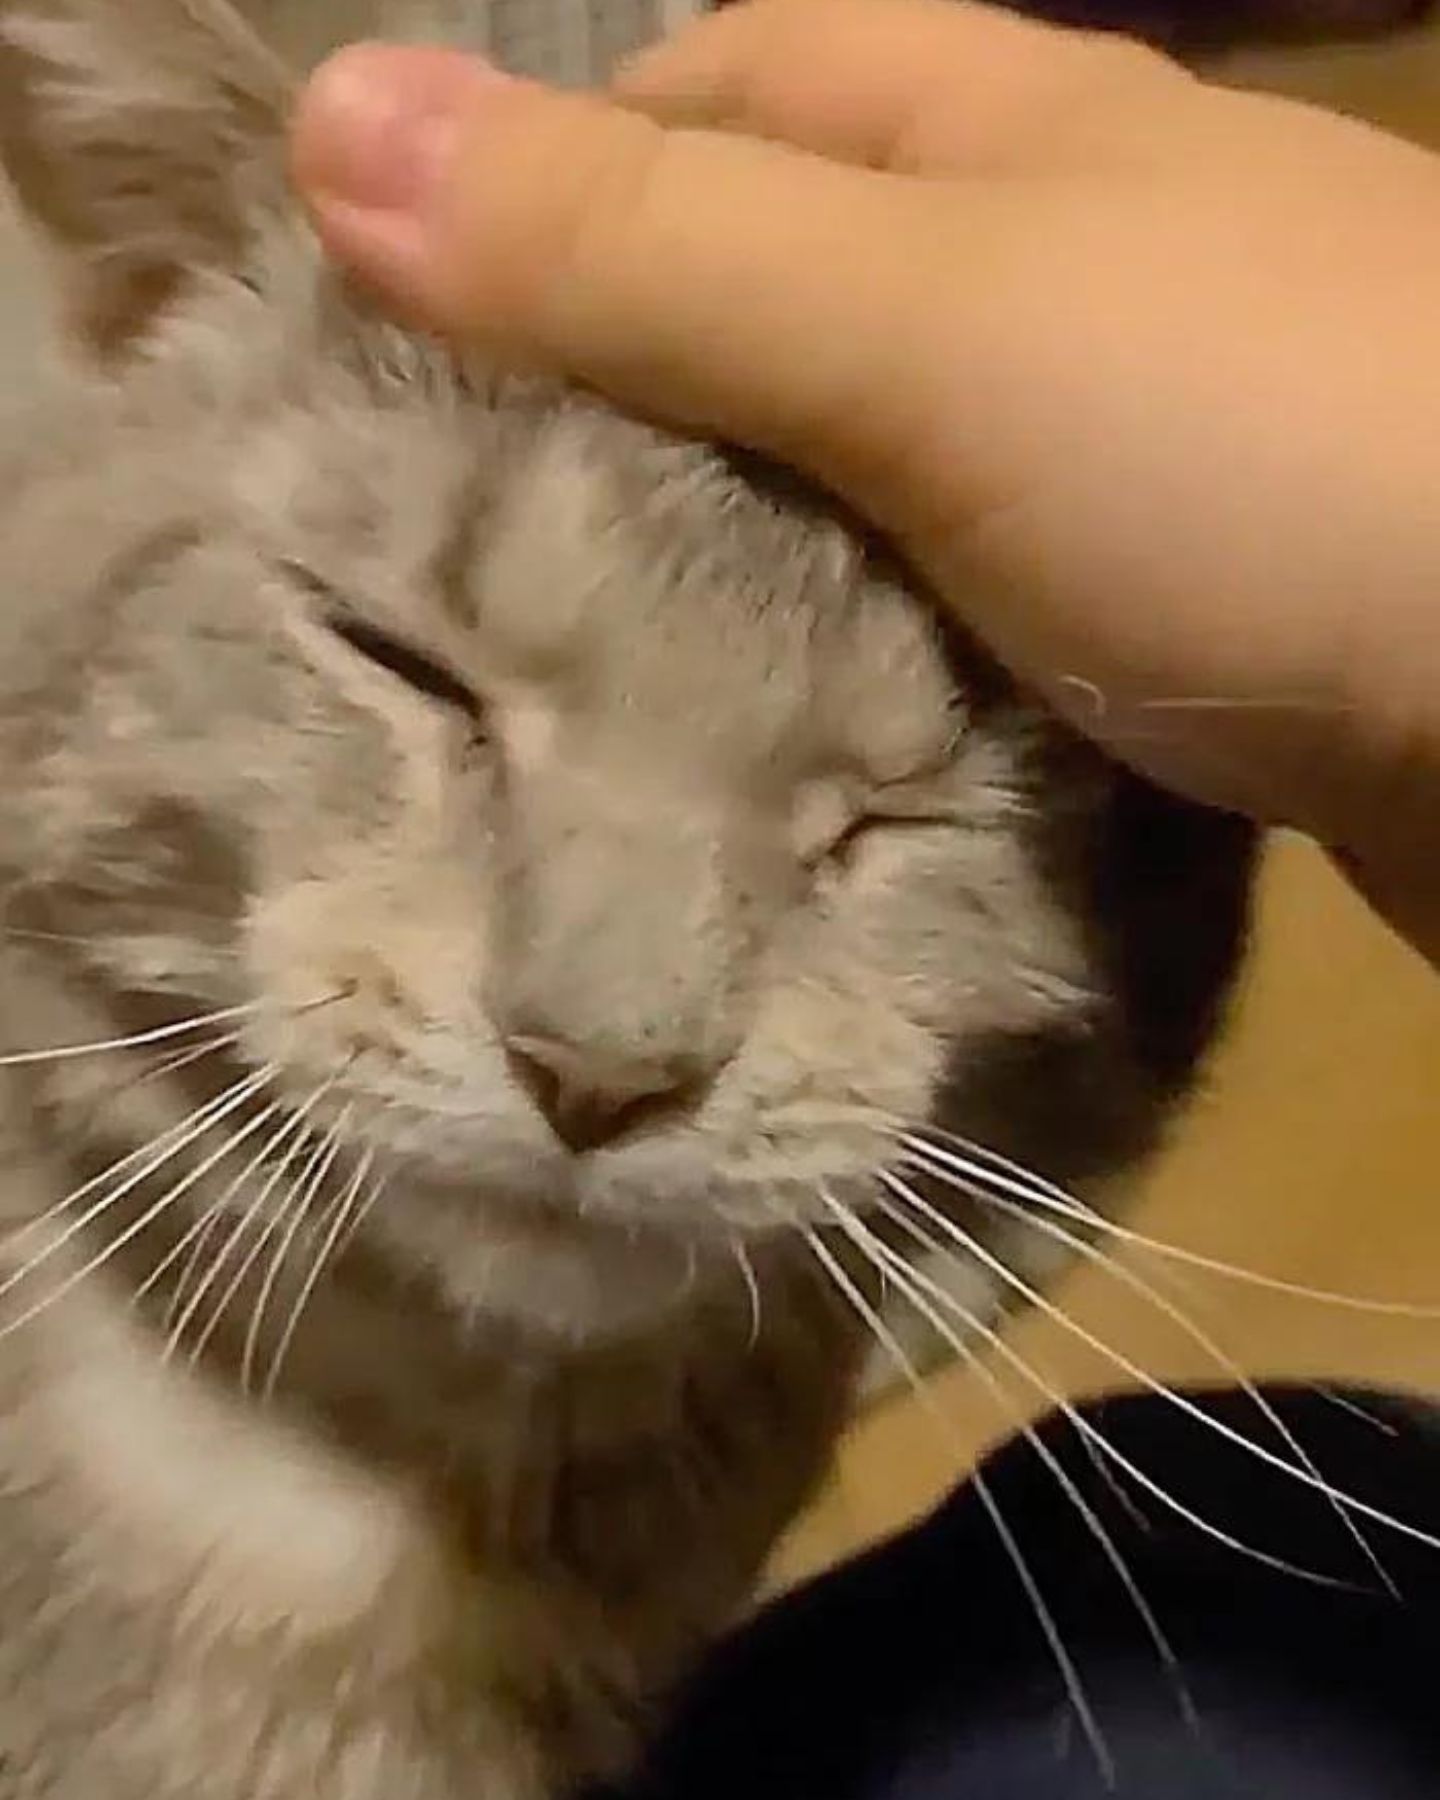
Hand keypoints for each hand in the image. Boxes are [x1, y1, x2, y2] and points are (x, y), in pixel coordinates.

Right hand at [291, 0, 1439, 963]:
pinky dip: (862, 642)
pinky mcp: (1168, 594)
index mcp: (997, 121)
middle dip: (630, 380)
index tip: (418, 329)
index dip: (556, 173)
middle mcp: (1063, 251)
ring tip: (589, 652)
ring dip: (739, 534)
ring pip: (868, 452)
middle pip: (784, 275)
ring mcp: (1127, 430)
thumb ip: (641, 249)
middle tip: (475, 536)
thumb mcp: (920, 329)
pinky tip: (788, 723)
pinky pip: (958, 590)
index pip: (718, 84)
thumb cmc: (1244, 460)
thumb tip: (326, 133)